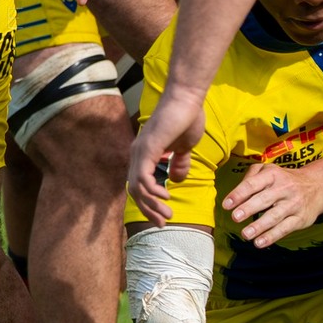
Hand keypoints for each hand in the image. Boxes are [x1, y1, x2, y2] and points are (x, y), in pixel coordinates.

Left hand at [130, 93, 204, 222]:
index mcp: (144, 154)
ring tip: (167, 215)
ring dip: (152, 205)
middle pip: (134, 190)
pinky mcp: (147, 148)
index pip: (139, 185)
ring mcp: (140, 151)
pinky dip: (152, 190)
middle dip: (148, 210)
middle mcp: (137, 154)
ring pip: (137, 188)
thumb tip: (176, 179)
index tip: (163, 217)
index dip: (149, 203)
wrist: (187, 99)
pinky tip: (165, 196)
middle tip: (163, 223)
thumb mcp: (184, 148)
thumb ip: (178, 163)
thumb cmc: (186, 118)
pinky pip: (143, 177)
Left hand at [224, 161, 322, 247]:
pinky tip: (259, 242)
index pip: (253, 184)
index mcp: (273, 175)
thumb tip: (236, 191)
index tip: (226, 204)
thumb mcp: (269, 169)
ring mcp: (293, 204)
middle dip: (248, 209)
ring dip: (259, 226)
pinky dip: (272, 236)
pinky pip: (285, 228)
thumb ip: (251, 176)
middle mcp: (284, 188)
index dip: (238, 194)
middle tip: (235, 217)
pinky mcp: (300, 218)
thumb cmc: (285, 179)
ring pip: (275, 216)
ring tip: (245, 234)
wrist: (318, 186)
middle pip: (264, 199)